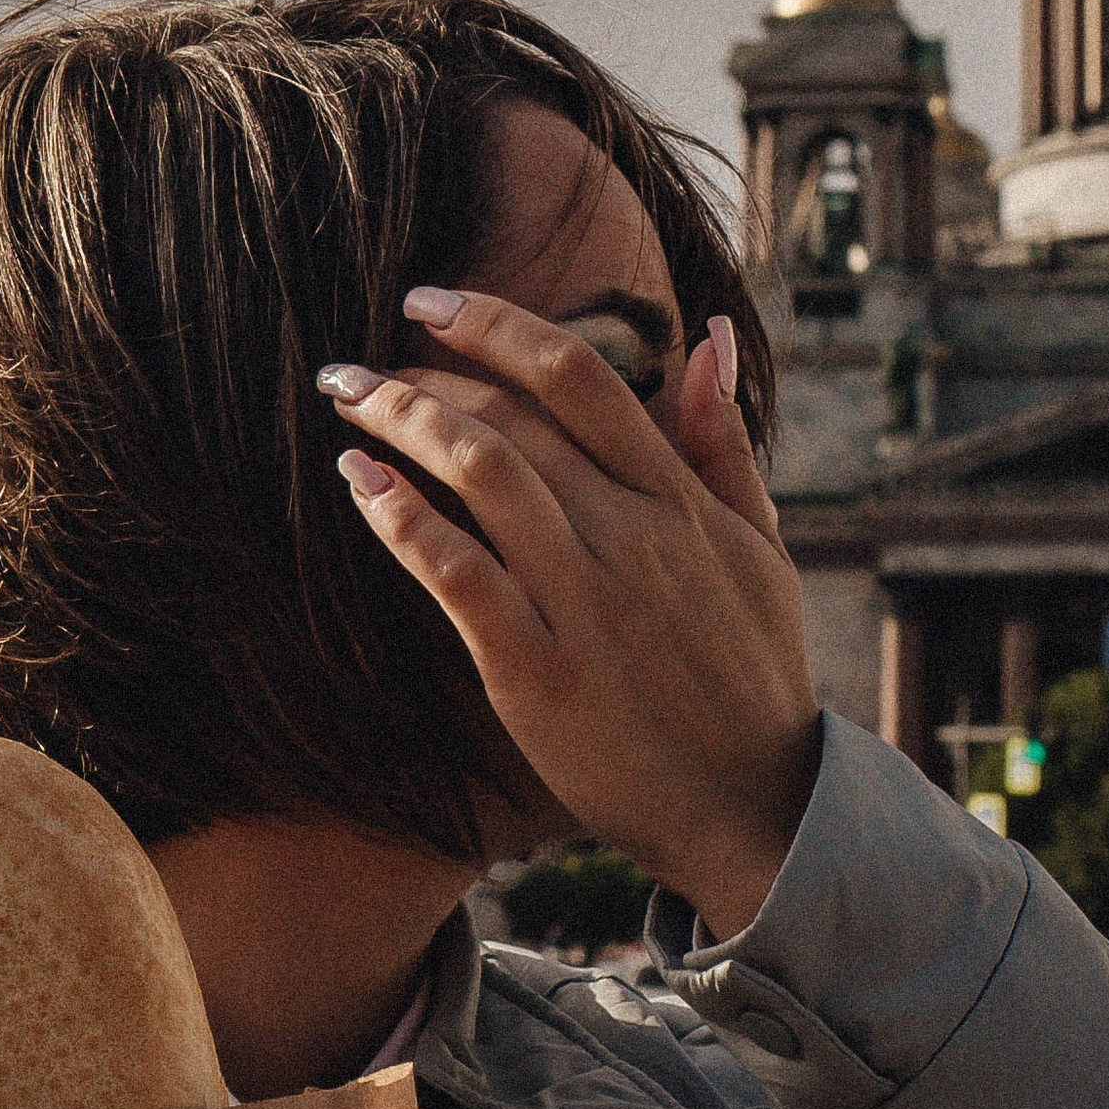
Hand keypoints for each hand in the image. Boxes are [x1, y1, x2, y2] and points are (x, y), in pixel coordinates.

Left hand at [320, 288, 820, 933]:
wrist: (752, 807)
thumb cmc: (753, 675)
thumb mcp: (760, 548)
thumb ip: (722, 441)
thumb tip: (709, 332)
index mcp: (680, 501)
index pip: (580, 377)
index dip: (496, 324)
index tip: (430, 302)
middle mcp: (632, 538)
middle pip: (514, 419)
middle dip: (425, 375)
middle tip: (361, 364)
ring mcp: (584, 604)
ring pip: (483, 477)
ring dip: (403, 424)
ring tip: (348, 402)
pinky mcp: (538, 672)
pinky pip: (458, 575)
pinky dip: (403, 519)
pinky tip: (359, 484)